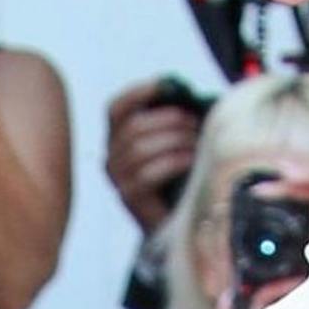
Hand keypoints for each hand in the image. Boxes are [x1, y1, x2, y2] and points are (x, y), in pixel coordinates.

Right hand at [103, 79, 203, 232]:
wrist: (177, 224)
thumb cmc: (181, 179)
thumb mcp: (175, 144)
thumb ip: (176, 121)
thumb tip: (189, 95)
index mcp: (118, 139)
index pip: (116, 108)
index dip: (139, 93)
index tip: (165, 84)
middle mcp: (111, 158)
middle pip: (133, 126)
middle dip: (169, 120)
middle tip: (195, 124)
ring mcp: (117, 179)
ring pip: (140, 148)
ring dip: (175, 141)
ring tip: (197, 144)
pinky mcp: (129, 198)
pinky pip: (148, 173)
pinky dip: (174, 161)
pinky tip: (191, 160)